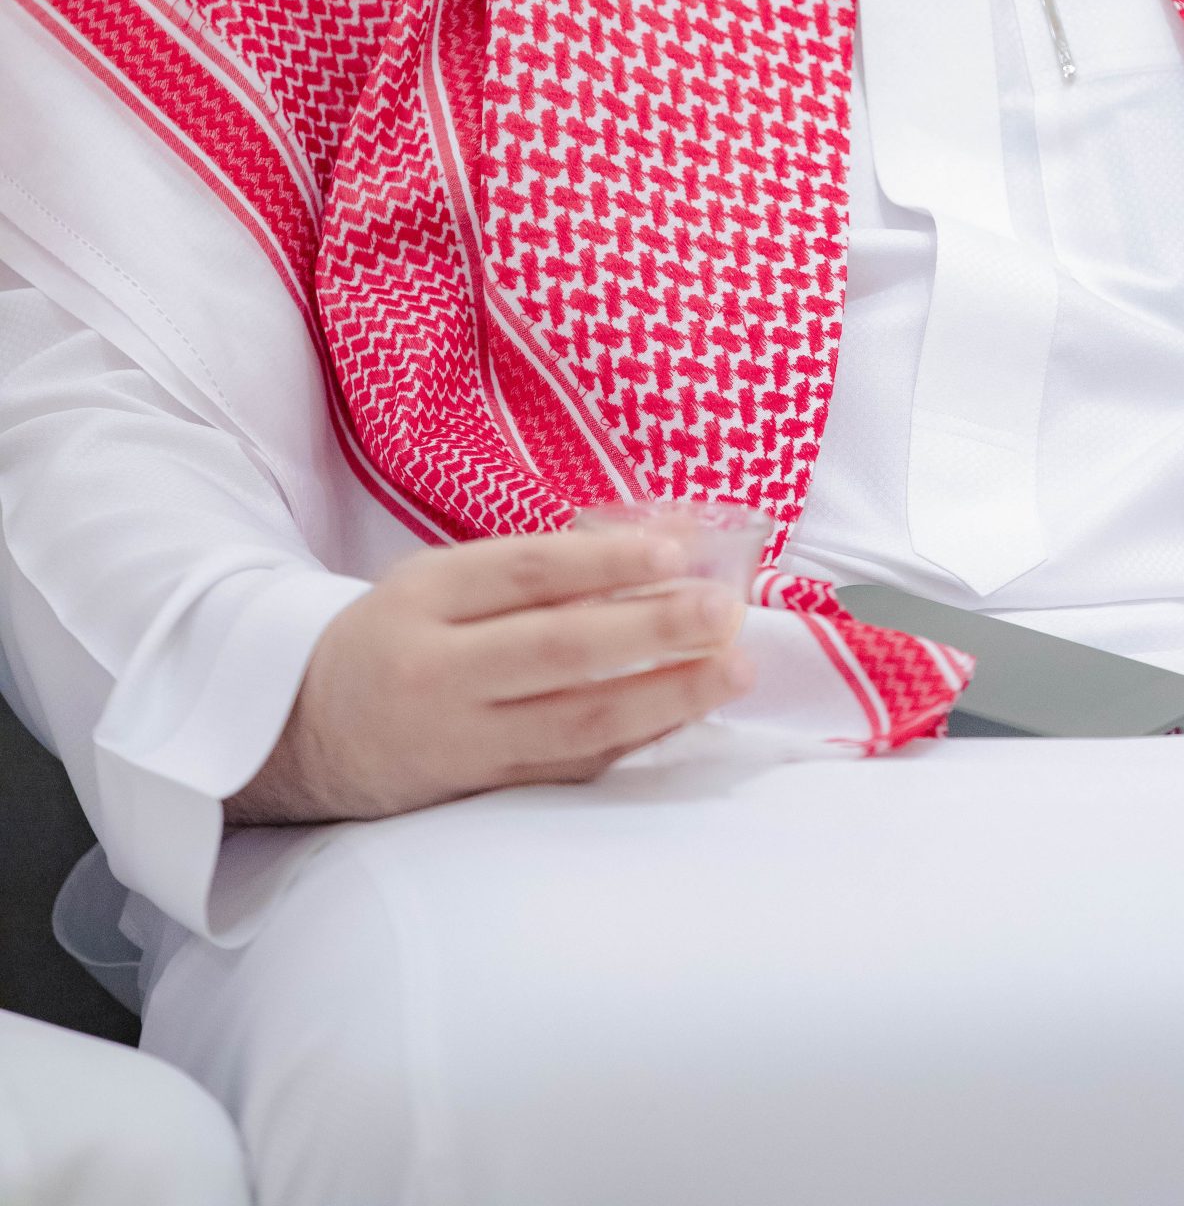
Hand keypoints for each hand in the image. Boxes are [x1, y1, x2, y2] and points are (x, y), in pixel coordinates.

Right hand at [227, 524, 752, 825]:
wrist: (303, 734)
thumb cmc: (393, 636)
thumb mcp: (439, 581)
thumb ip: (534, 567)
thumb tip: (658, 540)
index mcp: (423, 599)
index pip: (522, 572)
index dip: (602, 561)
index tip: (675, 551)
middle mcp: (438, 672)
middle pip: (556, 650)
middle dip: (651, 632)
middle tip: (722, 612)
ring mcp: (460, 740)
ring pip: (575, 721)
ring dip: (665, 696)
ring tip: (731, 669)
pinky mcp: (480, 791)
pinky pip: (571, 764)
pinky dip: (635, 738)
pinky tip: (686, 713)